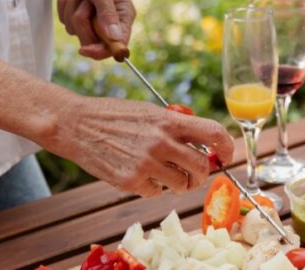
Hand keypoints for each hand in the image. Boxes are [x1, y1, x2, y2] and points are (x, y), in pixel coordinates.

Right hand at [49, 96, 234, 196]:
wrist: (77, 125)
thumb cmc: (114, 116)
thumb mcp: (149, 112)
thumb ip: (174, 127)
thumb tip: (201, 144)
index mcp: (168, 120)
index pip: (213, 133)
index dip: (227, 146)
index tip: (225, 155)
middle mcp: (161, 142)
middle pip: (201, 167)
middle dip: (201, 174)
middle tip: (193, 174)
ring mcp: (146, 164)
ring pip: (181, 184)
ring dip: (177, 183)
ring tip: (164, 173)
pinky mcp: (131, 181)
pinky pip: (155, 192)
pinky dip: (151, 188)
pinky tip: (139, 174)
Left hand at [56, 0, 134, 60]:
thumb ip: (107, 15)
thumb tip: (115, 38)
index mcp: (124, 15)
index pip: (117, 44)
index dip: (101, 51)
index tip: (84, 49)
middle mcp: (110, 21)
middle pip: (93, 42)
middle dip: (82, 22)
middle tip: (84, 2)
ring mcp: (93, 20)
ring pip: (76, 31)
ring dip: (72, 10)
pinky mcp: (79, 16)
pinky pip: (66, 22)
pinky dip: (65, 7)